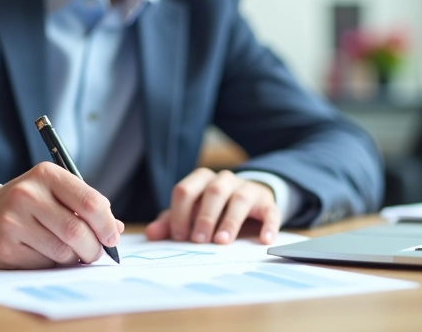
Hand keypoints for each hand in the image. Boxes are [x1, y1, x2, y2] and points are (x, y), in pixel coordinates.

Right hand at [0, 162, 123, 268]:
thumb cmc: (30, 206)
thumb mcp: (55, 194)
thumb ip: (86, 207)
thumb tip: (117, 229)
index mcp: (46, 175)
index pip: (89, 201)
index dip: (106, 224)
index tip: (112, 236)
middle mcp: (27, 194)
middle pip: (77, 231)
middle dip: (94, 248)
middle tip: (96, 253)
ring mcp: (13, 221)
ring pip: (63, 251)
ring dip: (74, 258)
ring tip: (69, 253)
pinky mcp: (4, 247)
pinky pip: (44, 264)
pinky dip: (52, 265)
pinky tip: (44, 255)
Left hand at [144, 168, 279, 244]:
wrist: (248, 204)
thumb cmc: (213, 210)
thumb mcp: (190, 214)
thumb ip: (170, 222)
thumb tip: (151, 233)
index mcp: (201, 180)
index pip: (185, 190)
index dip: (180, 213)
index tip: (179, 236)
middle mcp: (224, 180)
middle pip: (213, 191)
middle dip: (205, 216)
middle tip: (199, 240)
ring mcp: (247, 189)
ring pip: (239, 198)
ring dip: (230, 220)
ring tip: (222, 241)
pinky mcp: (267, 203)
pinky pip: (270, 211)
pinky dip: (268, 226)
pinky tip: (263, 240)